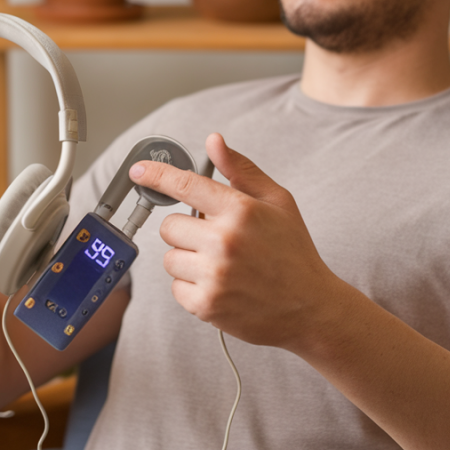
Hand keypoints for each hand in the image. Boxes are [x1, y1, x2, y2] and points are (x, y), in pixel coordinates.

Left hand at [129, 133, 339, 350]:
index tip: (139, 171)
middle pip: (169, 226)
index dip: (156, 175)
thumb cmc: (293, 251)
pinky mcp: (206, 304)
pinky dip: (192, 287)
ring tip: (221, 265)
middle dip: (186, 230)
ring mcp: (214, 275)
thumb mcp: (278, 202)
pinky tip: (220, 285)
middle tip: (213, 239)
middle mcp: (224, 241)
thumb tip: (214, 141)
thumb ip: (241, 170)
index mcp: (240, 210)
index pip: (184, 184)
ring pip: (169, 258)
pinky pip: (176, 287)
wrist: (311, 308)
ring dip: (188, 260)